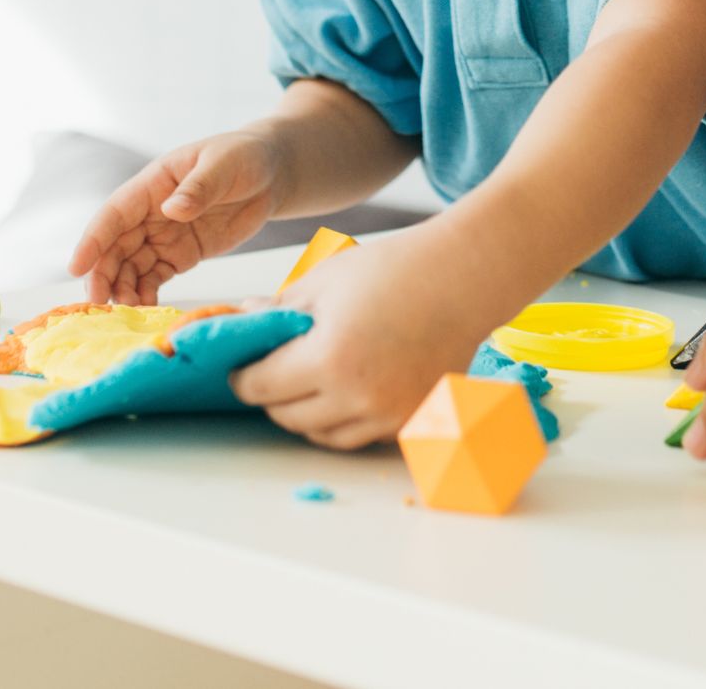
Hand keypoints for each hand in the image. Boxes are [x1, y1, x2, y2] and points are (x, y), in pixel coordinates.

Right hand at [67, 131, 283, 304]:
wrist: (269, 174)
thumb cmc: (242, 157)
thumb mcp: (222, 165)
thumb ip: (199, 187)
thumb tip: (172, 210)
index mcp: (153, 184)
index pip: (114, 214)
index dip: (93, 240)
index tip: (76, 267)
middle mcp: (150, 212)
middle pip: (115, 246)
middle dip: (103, 274)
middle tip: (98, 304)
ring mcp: (163, 235)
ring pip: (131, 266)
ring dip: (122, 289)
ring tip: (124, 314)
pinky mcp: (180, 255)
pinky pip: (155, 277)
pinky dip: (145, 294)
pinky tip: (144, 311)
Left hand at [229, 231, 493, 448]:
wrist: (465, 278)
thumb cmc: (395, 269)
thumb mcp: (325, 280)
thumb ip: (278, 310)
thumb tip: (241, 322)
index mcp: (329, 358)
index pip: (260, 387)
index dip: (243, 376)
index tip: (241, 366)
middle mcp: (358, 396)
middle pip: (287, 417)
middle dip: (272, 395)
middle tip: (272, 371)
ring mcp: (388, 413)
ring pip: (322, 434)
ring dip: (306, 413)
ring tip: (309, 380)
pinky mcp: (411, 419)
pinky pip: (361, 435)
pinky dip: (344, 419)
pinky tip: (345, 389)